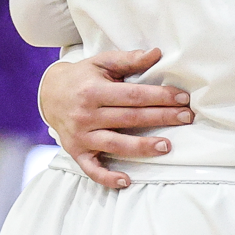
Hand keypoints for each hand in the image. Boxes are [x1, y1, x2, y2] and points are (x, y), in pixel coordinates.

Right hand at [39, 49, 193, 188]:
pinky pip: (92, 169)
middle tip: (186, 118)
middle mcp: (86, 115)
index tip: (182, 98)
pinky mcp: (76, 152)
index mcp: (93, 91)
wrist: (49, 94)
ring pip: (115, 145)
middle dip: (161, 118)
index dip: (159, 96)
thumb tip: (156, 53)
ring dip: (142, 148)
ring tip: (167, 146)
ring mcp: (80, 136)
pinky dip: (108, 177)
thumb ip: (129, 60)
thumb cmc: (83, 77)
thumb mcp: (102, 62)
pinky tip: (127, 180)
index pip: (133, 95)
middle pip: (129, 119)